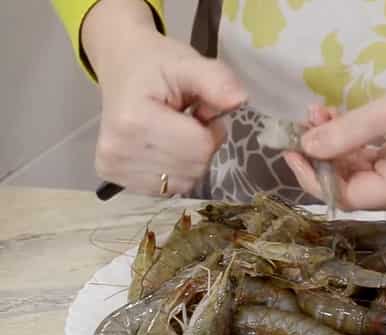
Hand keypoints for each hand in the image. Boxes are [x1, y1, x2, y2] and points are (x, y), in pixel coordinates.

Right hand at [83, 0, 247, 194]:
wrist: (123, 66)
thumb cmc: (157, 66)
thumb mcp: (189, 63)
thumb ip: (217, 80)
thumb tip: (239, 99)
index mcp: (134, 121)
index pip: (200, 148)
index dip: (211, 131)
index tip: (200, 112)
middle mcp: (118, 151)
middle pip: (193, 168)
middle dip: (201, 146)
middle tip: (187, 120)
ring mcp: (114, 168)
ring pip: (184, 183)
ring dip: (190, 161)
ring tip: (174, 132)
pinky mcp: (115, 179)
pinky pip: (168, 188)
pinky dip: (175, 171)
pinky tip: (163, 147)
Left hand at [285, 51, 385, 210]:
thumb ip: (349, 131)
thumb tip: (306, 147)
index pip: (349, 198)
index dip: (315, 177)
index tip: (291, 149)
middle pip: (355, 188)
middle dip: (327, 155)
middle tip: (308, 118)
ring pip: (365, 174)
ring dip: (340, 146)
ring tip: (322, 111)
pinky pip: (380, 164)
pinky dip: (359, 145)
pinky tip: (343, 118)